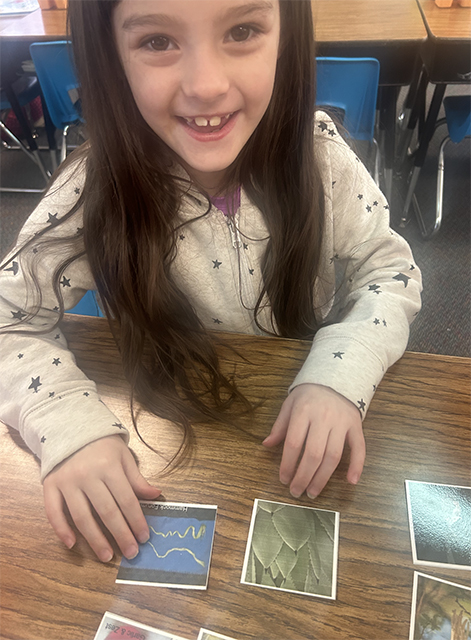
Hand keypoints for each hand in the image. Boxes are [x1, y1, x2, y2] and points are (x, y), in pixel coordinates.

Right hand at [43, 435, 160, 561]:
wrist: (70, 427)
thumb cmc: (101, 444)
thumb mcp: (123, 456)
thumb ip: (137, 479)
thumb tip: (156, 495)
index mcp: (109, 466)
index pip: (126, 499)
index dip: (136, 520)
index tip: (144, 537)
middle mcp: (87, 475)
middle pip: (106, 511)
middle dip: (121, 534)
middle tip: (130, 553)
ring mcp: (67, 481)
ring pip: (81, 516)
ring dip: (95, 539)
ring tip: (107, 556)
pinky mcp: (50, 485)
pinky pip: (53, 511)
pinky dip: (61, 529)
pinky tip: (72, 544)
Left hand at [263, 384, 364, 498]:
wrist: (336, 378)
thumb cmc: (309, 395)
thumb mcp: (290, 404)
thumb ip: (280, 426)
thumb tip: (266, 445)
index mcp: (303, 411)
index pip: (294, 443)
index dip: (288, 464)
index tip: (283, 479)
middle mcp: (323, 418)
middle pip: (313, 453)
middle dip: (304, 476)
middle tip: (296, 491)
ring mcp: (341, 423)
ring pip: (333, 455)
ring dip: (323, 478)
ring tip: (312, 492)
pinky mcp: (356, 426)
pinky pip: (359, 448)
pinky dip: (357, 465)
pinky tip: (351, 481)